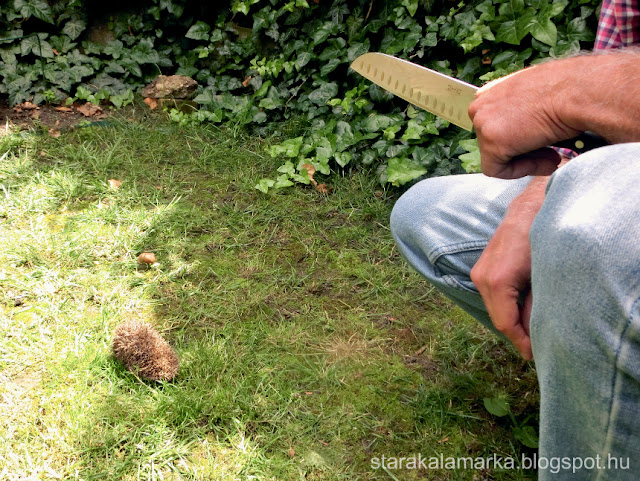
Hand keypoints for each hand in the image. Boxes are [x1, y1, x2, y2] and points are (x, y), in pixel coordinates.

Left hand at [469, 65, 579, 178]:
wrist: (579, 91)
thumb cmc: (569, 90)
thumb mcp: (537, 97)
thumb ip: (522, 112)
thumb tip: (524, 132)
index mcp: (490, 92)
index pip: (495, 126)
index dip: (519, 139)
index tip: (541, 143)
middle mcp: (480, 106)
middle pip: (494, 143)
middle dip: (522, 151)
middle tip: (552, 153)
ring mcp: (483, 124)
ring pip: (496, 157)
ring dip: (526, 161)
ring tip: (553, 157)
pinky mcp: (492, 143)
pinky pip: (496, 170)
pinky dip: (520, 172)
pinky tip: (544, 162)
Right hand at [469, 172, 553, 359]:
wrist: (531, 207)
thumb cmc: (541, 238)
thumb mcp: (543, 277)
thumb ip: (536, 307)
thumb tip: (532, 333)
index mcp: (496, 281)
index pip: (505, 324)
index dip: (521, 343)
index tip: (535, 356)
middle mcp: (482, 277)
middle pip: (498, 318)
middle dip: (516, 334)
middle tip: (537, 348)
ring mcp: (479, 272)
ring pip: (494, 308)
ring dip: (511, 320)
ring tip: (532, 331)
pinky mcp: (482, 268)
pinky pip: (493, 296)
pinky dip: (506, 307)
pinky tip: (522, 311)